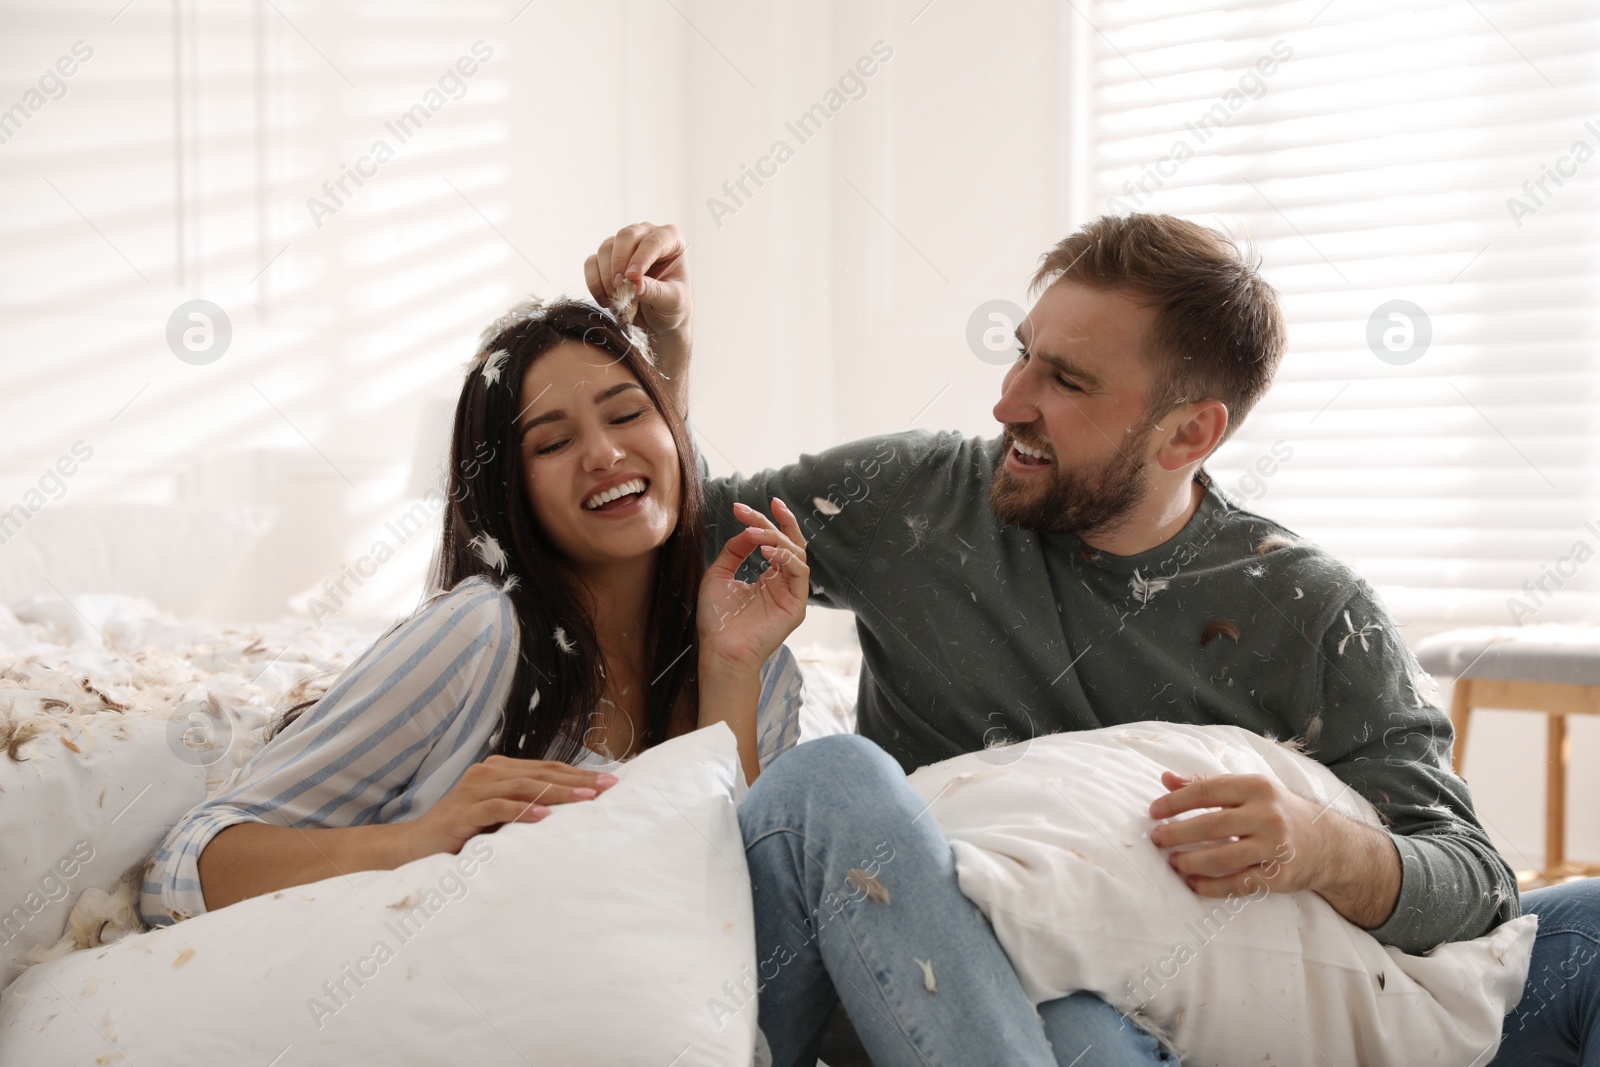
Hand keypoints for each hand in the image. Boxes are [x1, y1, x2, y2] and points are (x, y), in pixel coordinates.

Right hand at [402, 756, 616, 860]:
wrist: (412, 847)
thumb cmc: (462, 833)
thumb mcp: (499, 816)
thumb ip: (527, 806)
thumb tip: (573, 809)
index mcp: (499, 770)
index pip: (547, 768)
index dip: (579, 774)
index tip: (610, 781)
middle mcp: (487, 773)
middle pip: (541, 773)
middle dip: (578, 780)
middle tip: (609, 787)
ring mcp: (473, 791)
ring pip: (524, 786)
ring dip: (559, 793)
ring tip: (587, 799)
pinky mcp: (462, 813)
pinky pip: (498, 808)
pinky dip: (523, 811)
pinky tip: (545, 816)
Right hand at [583, 222, 691, 350]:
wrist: (660, 321)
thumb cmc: (674, 307)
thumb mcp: (673, 303)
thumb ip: (657, 292)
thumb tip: (635, 284)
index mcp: (671, 240)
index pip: (654, 240)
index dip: (641, 258)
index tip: (633, 278)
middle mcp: (646, 236)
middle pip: (626, 235)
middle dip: (619, 261)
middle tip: (619, 286)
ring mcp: (624, 246)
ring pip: (606, 248)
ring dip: (606, 275)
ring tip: (616, 298)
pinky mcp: (606, 259)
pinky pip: (591, 263)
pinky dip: (594, 282)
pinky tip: (605, 299)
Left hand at [697, 497, 808, 674]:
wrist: (720, 650)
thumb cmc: (717, 620)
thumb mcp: (719, 575)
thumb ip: (733, 551)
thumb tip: (747, 530)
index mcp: (769, 578)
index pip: (775, 543)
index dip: (762, 521)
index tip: (740, 508)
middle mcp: (784, 584)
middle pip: (789, 543)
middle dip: (772, 522)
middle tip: (748, 512)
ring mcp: (792, 594)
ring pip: (796, 553)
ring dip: (775, 537)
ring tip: (753, 534)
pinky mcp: (797, 605)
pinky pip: (801, 572)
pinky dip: (786, 557)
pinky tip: (767, 551)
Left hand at [1148, 771, 1319, 895]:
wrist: (1329, 843)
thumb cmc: (1278, 811)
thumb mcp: (1248, 790)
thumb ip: (1206, 784)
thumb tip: (1165, 779)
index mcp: (1256, 787)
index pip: (1206, 791)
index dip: (1175, 802)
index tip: (1153, 812)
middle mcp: (1267, 815)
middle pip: (1211, 825)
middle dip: (1176, 833)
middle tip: (1156, 839)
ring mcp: (1275, 847)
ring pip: (1222, 857)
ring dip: (1190, 861)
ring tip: (1172, 862)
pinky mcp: (1280, 875)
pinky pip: (1238, 884)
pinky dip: (1211, 886)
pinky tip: (1193, 883)